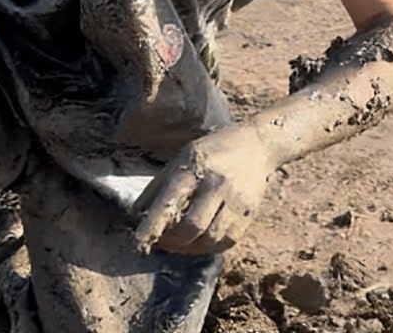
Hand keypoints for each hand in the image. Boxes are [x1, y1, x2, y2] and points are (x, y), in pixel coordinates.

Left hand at [132, 124, 276, 255]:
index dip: (152, 225)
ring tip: (181, 243)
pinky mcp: (250, 212)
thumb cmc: (212, 151)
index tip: (139, 242)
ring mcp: (236, 200)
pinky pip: (228, 241)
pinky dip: (211, 247)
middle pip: (192, 226)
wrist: (257, 144)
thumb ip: (158, 185)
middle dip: (173, 241)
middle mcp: (216, 184)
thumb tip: (135, 213)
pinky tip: (201, 241)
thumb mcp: (182, 158)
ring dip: (191, 248)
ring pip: (211, 238)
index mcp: (194, 168)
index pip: (169, 201)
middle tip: (162, 242)